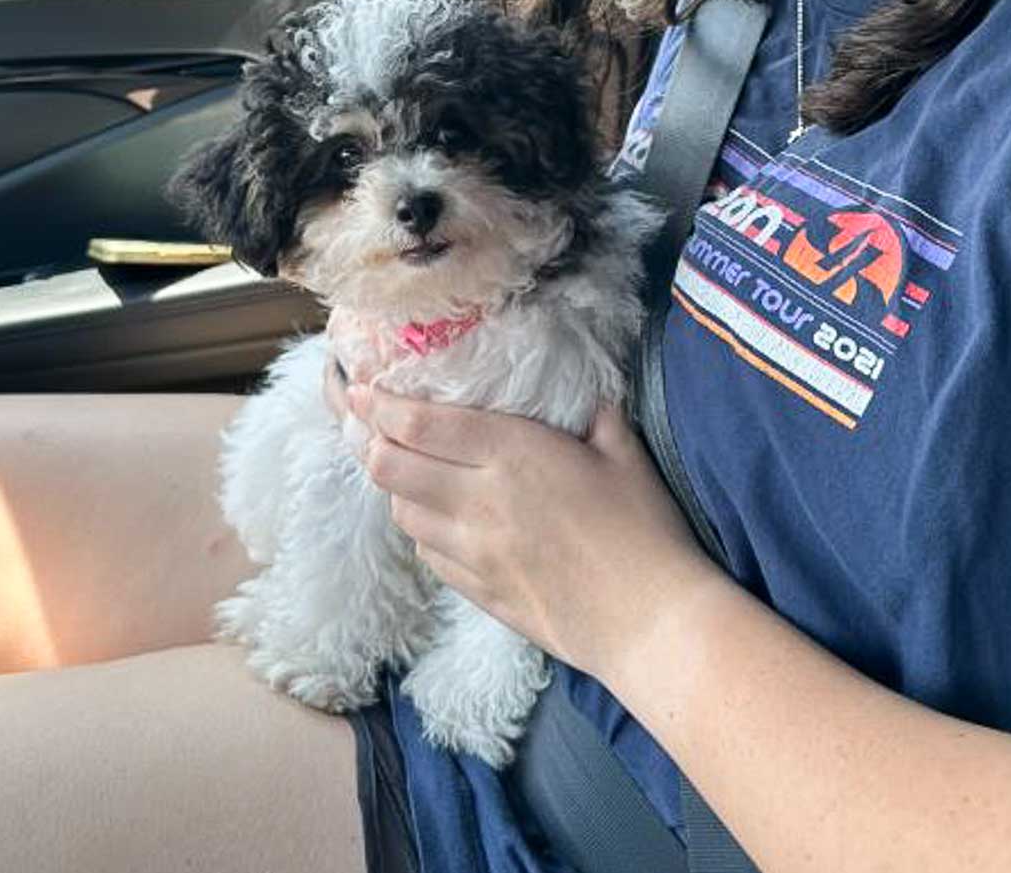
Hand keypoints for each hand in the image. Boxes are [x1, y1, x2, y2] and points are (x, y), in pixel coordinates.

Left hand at [350, 388, 719, 684]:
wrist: (649, 622)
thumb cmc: (645, 529)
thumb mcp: (624, 452)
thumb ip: (595, 413)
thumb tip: (585, 389)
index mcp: (514, 455)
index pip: (422, 426)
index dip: (381, 406)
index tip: (361, 391)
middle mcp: (481, 502)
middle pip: (393, 468)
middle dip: (370, 442)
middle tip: (365, 425)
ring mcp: (475, 553)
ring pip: (402, 514)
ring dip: (393, 488)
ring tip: (399, 468)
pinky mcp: (479, 592)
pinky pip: (429, 555)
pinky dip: (421, 531)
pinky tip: (435, 520)